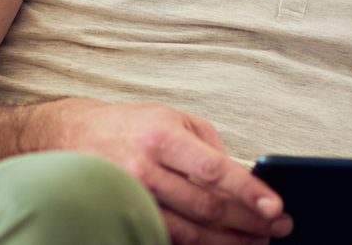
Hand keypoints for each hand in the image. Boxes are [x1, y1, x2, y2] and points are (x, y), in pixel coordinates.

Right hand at [42, 98, 291, 244]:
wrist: (72, 136)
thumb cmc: (132, 126)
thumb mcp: (174, 119)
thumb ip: (211, 147)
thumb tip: (246, 179)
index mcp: (162, 137)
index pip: (213, 169)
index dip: (247, 191)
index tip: (275, 206)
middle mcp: (145, 169)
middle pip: (206, 206)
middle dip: (249, 221)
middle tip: (279, 227)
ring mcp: (132, 198)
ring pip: (190, 231)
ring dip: (230, 241)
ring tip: (258, 240)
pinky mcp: (126, 218)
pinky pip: (169, 239)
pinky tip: (222, 243)